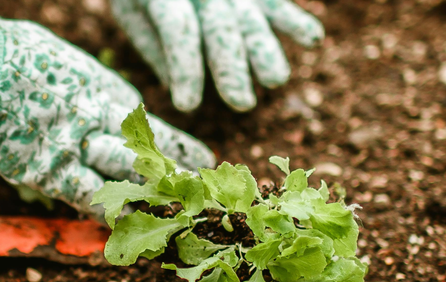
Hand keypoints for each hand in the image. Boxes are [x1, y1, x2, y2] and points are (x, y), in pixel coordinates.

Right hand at [0, 4, 215, 216]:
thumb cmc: (4, 52)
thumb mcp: (52, 54)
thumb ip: (72, 76)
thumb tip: (74, 81)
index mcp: (100, 86)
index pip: (143, 121)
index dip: (168, 141)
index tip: (193, 154)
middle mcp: (99, 117)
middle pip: (148, 151)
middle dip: (177, 171)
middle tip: (201, 188)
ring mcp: (77, 147)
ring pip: (129, 178)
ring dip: (154, 197)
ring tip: (178, 213)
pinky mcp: (50, 172)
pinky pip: (89, 198)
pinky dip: (108, 215)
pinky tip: (127, 229)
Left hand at [111, 0, 323, 111]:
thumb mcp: (132, 15)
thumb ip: (154, 47)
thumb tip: (176, 86)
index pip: (178, 28)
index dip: (184, 66)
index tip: (186, 106)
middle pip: (219, 25)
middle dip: (231, 65)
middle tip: (240, 104)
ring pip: (250, 17)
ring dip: (265, 49)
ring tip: (275, 81)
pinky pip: (275, 4)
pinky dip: (294, 19)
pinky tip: (313, 38)